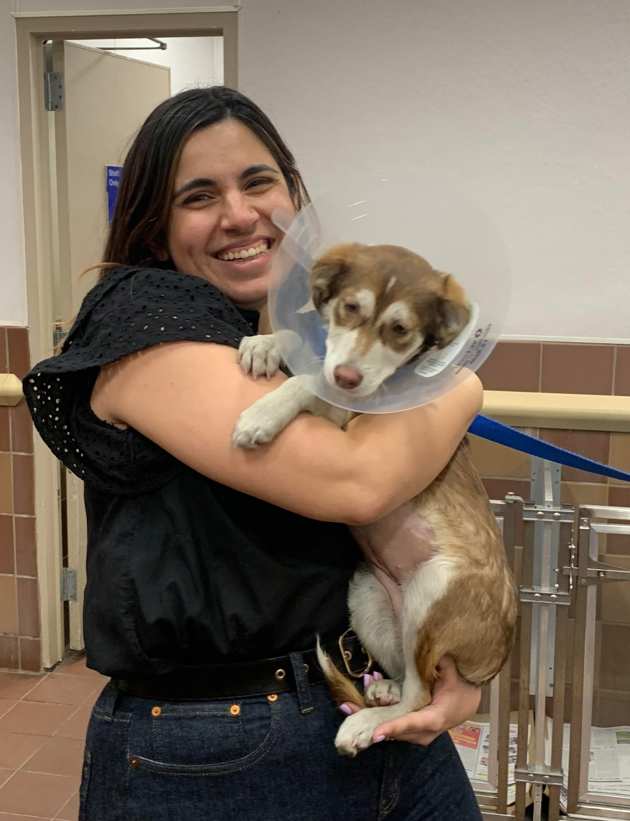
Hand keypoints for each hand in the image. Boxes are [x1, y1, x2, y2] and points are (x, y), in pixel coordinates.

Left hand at [340, 657, 480, 746]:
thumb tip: (430, 651)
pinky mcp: (409, 732)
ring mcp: (416, 735)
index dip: (395, 728)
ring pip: (390, 731)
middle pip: (395, 731)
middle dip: (369, 722)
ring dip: (368, 719)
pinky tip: (357, 705)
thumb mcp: (453, 673)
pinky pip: (390, 728)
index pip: (414, 723)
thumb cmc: (460, 687)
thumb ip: (441, 663)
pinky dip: (373, 717)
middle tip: (347, 707)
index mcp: (436, 717)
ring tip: (347, 704)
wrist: (466, 702)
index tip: (376, 734)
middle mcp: (424, 732)